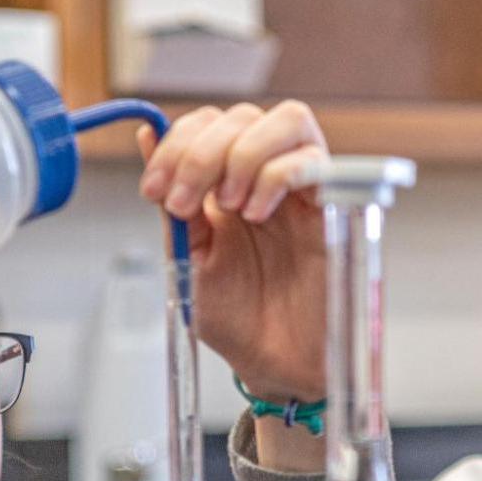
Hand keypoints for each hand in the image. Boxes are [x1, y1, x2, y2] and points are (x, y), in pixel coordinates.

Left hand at [136, 101, 328, 404]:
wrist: (273, 366)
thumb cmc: (237, 319)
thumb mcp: (189, 255)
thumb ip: (173, 199)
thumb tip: (146, 135)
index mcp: (229, 183)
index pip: (209, 123)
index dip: (177, 142)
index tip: (154, 189)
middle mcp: (266, 178)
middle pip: (244, 114)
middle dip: (203, 150)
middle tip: (184, 202)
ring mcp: (303, 190)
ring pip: (290, 120)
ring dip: (245, 154)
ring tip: (230, 206)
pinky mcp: (335, 209)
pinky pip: (316, 161)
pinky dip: (277, 177)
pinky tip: (256, 214)